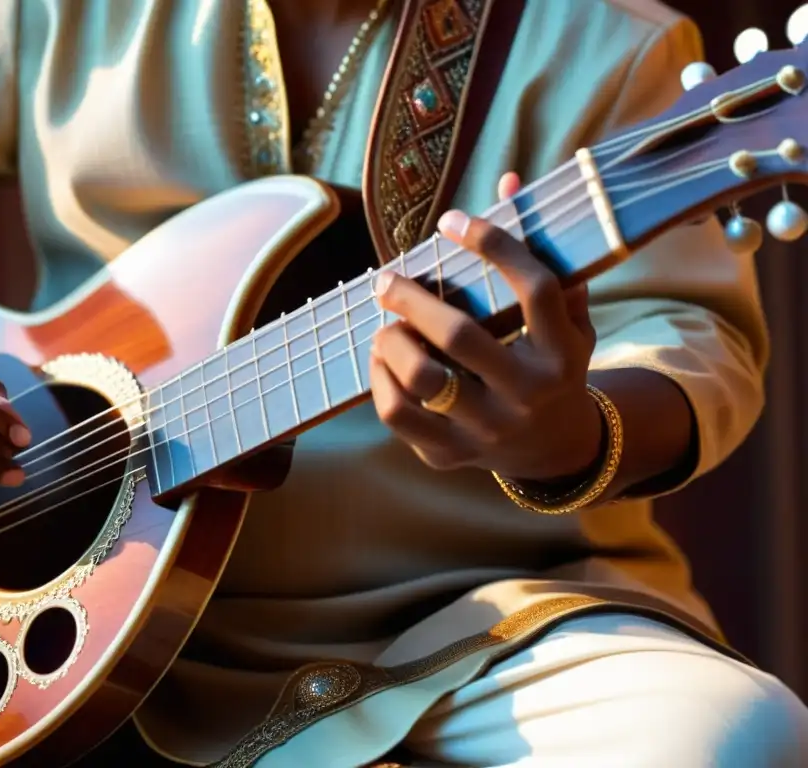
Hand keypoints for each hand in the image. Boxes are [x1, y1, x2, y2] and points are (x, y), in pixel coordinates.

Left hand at [369, 172, 602, 480]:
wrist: (554, 450)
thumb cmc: (552, 367)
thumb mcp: (565, 319)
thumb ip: (542, 253)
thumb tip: (506, 180)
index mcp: (561, 353)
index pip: (534, 289)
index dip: (492, 244)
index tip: (450, 220)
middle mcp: (528, 395)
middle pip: (460, 336)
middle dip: (412, 298)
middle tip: (386, 278)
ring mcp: (488, 429)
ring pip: (423, 379)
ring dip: (392, 341)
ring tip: (385, 326)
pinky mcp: (449, 454)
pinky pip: (397, 414)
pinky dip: (379, 379)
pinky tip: (382, 358)